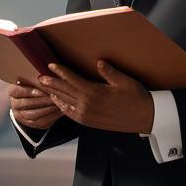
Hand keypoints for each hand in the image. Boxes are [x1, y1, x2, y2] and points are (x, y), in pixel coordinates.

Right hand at [8, 82, 61, 130]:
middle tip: (53, 97)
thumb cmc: (33, 85)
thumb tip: (44, 76)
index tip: (41, 91)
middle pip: (26, 103)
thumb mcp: (31, 79)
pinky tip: (58, 110)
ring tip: (57, 103)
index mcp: (12, 91)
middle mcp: (14, 104)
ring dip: (47, 109)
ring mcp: (21, 115)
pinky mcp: (30, 123)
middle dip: (42, 100)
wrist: (30, 100)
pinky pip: (40, 122)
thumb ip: (35, 78)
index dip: (29, 92)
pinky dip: (51, 116)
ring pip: (33, 114)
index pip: (17, 91)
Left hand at [39, 60, 153, 133]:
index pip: (72, 80)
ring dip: (55, 94)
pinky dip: (62, 107)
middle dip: (52, 83)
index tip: (51, 65)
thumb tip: (98, 62)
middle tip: (40, 77)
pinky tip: (58, 102)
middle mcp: (87, 105)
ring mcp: (87, 115)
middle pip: (65, 91)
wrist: (145, 119)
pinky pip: (71, 114)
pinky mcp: (89, 123)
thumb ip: (109, 72)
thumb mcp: (125, 81)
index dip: (60, 72)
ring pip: (66, 103)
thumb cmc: (136, 98)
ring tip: (45, 88)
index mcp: (95, 93)